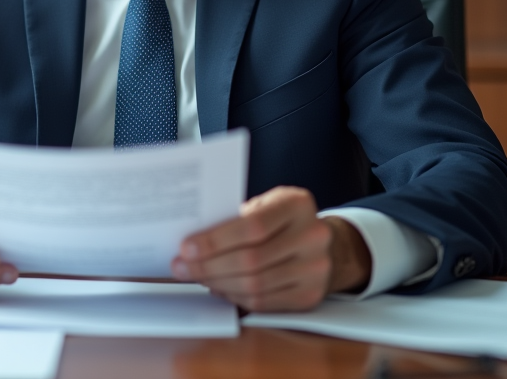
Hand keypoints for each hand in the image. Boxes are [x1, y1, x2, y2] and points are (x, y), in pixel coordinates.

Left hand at [170, 186, 371, 310]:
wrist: (325, 243)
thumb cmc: (282, 221)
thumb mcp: (265, 204)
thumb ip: (235, 217)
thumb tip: (191, 239)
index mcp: (298, 205)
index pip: (252, 226)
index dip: (215, 240)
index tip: (186, 247)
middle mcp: (313, 236)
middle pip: (251, 259)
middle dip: (208, 266)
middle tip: (181, 267)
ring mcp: (316, 269)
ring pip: (255, 285)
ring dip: (218, 283)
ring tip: (197, 277)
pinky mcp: (310, 296)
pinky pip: (263, 302)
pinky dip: (235, 297)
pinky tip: (219, 287)